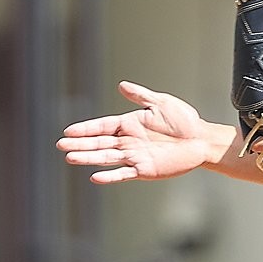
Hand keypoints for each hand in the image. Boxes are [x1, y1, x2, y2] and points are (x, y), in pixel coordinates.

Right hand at [57, 81, 221, 183]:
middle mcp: (129, 141)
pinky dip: (109, 175)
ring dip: (89, 158)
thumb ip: (140, 96)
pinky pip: (123, 173)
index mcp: (130, 124)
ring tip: (70, 158)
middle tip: (60, 146)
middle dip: (80, 144)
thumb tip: (121, 85)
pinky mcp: (144, 169)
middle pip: (99, 143)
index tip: (68, 131)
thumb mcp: (160, 103)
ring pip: (106, 157)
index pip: (102, 126)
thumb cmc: (184, 120)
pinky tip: (95, 176)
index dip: (85, 129)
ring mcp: (134, 156)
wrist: (201, 140)